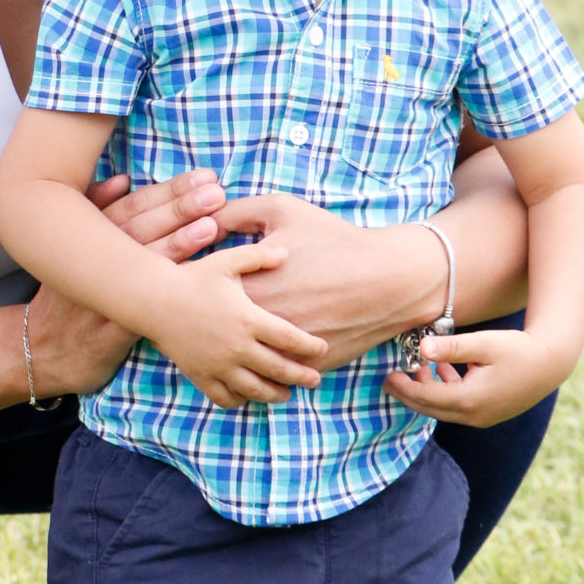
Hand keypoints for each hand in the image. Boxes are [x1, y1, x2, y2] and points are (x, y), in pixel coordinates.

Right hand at [18, 172, 228, 399]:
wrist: (38, 353)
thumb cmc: (65, 298)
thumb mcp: (68, 251)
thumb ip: (95, 212)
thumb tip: (121, 179)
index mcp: (87, 238)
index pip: (134, 207)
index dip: (170, 190)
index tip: (204, 177)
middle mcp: (92, 262)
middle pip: (140, 229)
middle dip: (180, 208)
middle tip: (215, 193)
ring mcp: (98, 297)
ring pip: (140, 266)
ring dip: (178, 243)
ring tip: (212, 226)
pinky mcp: (108, 333)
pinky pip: (140, 312)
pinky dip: (163, 296)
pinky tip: (192, 284)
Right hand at [148, 242, 329, 409]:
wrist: (154, 299)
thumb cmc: (193, 277)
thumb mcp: (227, 261)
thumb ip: (258, 256)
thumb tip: (286, 252)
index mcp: (248, 319)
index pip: (290, 339)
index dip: (310, 347)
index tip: (323, 349)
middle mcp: (237, 346)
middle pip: (279, 369)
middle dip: (301, 377)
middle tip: (315, 380)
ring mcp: (218, 364)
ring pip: (255, 389)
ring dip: (275, 394)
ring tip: (287, 393)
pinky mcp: (201, 375)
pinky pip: (225, 397)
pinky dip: (241, 400)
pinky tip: (249, 395)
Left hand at [214, 192, 442, 369]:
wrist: (390, 277)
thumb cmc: (334, 239)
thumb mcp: (281, 210)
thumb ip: (234, 212)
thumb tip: (202, 219)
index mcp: (249, 288)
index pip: (202, 295)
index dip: (196, 287)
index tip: (194, 282)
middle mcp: (262, 326)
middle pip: (216, 332)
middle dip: (208, 322)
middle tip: (201, 313)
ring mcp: (285, 352)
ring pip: (245, 360)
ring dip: (235, 350)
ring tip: (226, 337)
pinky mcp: (307, 367)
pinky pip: (276, 372)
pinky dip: (268, 362)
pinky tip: (263, 349)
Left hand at [384, 325, 577, 428]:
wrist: (551, 363)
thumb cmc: (518, 349)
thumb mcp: (483, 344)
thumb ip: (451, 347)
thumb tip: (422, 348)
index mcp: (469, 400)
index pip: (426, 397)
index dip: (404, 387)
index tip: (387, 375)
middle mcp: (474, 415)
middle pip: (430, 408)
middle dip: (409, 393)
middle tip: (389, 378)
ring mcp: (483, 417)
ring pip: (444, 409)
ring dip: (427, 391)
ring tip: (417, 367)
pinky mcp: (489, 413)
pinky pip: (458, 408)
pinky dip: (445, 392)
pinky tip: (443, 371)